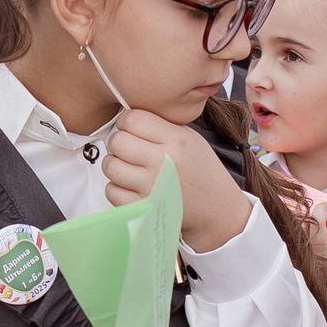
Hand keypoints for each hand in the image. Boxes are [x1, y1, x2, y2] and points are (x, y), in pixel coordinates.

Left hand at [106, 110, 247, 250]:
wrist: (216, 208)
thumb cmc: (202, 171)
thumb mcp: (191, 138)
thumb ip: (160, 125)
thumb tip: (126, 117)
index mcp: (176, 140)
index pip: (132, 119)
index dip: (126, 121)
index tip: (130, 128)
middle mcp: (163, 163)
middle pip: (117, 141)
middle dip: (119, 142)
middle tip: (129, 148)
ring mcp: (151, 187)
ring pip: (110, 165)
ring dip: (116, 165)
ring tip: (130, 167)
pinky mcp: (143, 208)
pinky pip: (111, 191)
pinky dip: (117, 188)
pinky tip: (131, 186)